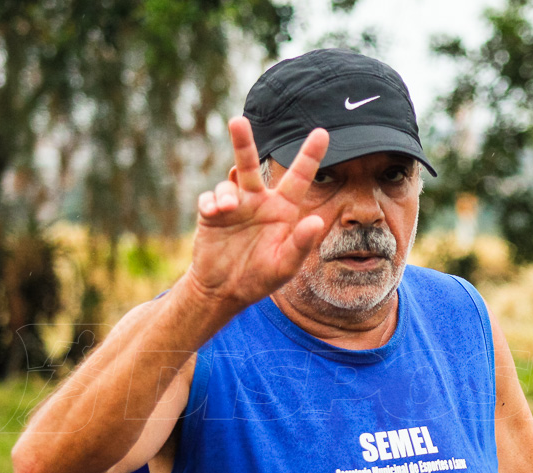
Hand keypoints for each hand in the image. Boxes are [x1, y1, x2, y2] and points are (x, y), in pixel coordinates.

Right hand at [186, 117, 329, 311]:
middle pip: (251, 163)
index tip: (323, 132)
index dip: (310, 155)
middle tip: (237, 121)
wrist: (224, 291)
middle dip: (243, 141)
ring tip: (227, 208)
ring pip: (229, 180)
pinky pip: (209, 198)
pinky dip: (211, 202)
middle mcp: (259, 201)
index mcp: (283, 210)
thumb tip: (317, 221)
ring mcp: (234, 205)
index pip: (299, 177)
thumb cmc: (260, 278)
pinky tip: (213, 215)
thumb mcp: (285, 266)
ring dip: (226, 191)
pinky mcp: (211, 213)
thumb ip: (301, 244)